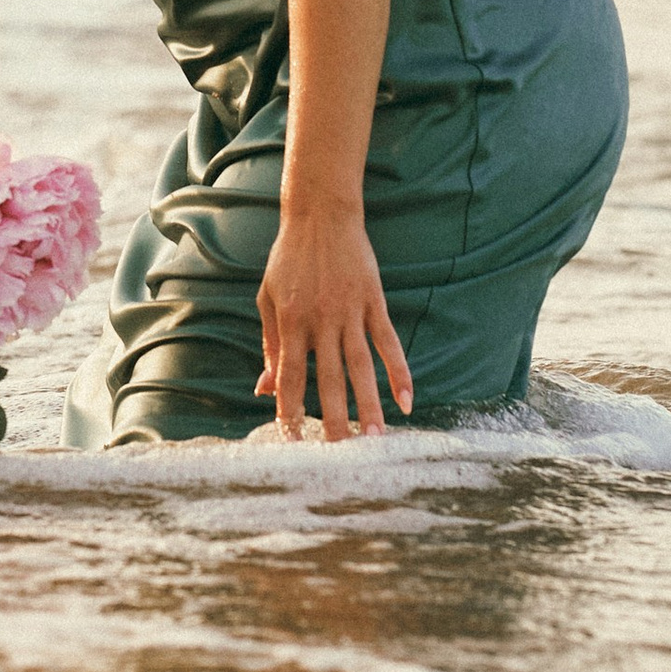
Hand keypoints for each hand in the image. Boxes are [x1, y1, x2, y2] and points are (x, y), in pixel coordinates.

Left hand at [255, 200, 412, 439]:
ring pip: (362, 367)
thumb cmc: (287, 260)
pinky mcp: (374, 302)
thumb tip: (264, 389)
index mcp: (290, 322)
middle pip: (329, 379)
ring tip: (376, 439)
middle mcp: (321, 320)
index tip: (293, 439)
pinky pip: (389, 343)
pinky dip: (400, 372)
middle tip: (340, 455)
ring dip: (369, 405)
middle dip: (334, 419)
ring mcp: (351, 312)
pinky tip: (406, 400)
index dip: (290, 409)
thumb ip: (270, 346)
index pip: (291, 376)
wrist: (321, 216)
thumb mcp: (268, 299)